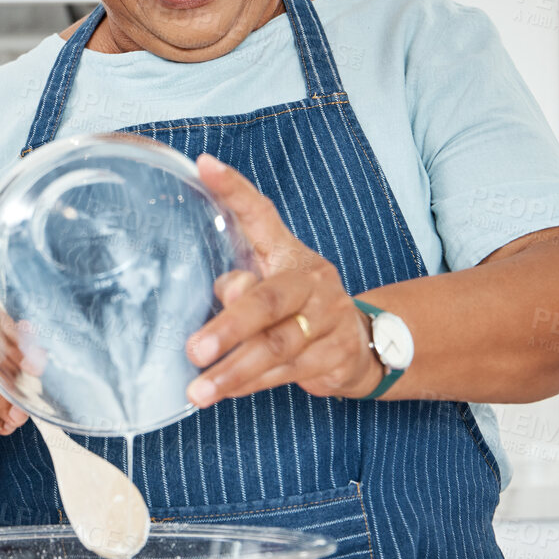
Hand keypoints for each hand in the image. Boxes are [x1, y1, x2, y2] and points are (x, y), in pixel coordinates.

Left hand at [184, 156, 384, 403]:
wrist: (364, 344)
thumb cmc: (295, 309)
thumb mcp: (268, 286)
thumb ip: (240, 286)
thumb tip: (227, 291)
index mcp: (288, 252)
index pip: (260, 213)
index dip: (234, 189)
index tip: (204, 165)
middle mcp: (313, 280)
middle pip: (269, 301)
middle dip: (229, 328)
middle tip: (194, 350)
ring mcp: (331, 319)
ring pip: (279, 347)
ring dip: (235, 371)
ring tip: (199, 391)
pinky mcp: (338, 356)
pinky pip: (291, 374)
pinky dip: (255, 385)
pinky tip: (228, 393)